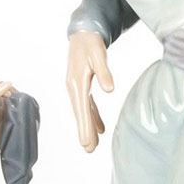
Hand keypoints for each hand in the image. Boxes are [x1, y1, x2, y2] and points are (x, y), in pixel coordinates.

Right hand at [66, 30, 113, 152]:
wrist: (83, 33)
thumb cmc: (90, 43)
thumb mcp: (98, 54)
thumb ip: (104, 72)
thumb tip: (110, 89)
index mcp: (76, 81)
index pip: (82, 108)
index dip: (85, 125)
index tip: (87, 141)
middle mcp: (73, 87)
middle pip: (80, 113)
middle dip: (84, 132)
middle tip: (89, 150)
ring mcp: (76, 87)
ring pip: (83, 111)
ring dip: (88, 127)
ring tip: (92, 145)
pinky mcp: (82, 85)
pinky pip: (87, 105)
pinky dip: (92, 116)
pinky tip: (99, 128)